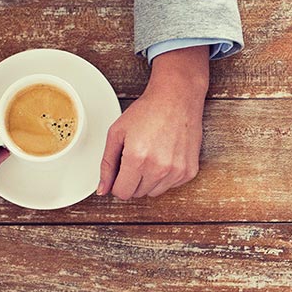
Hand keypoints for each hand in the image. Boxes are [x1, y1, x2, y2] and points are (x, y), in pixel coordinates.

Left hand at [97, 47, 206, 199]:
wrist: (177, 97)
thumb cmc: (147, 111)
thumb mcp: (117, 133)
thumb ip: (107, 164)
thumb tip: (102, 190)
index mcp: (137, 159)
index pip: (121, 192)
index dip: (117, 182)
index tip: (121, 169)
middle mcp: (158, 168)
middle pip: (137, 193)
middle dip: (133, 179)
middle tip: (137, 156)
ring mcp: (176, 171)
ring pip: (154, 192)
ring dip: (149, 179)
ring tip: (152, 155)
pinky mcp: (189, 171)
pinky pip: (171, 185)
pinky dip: (166, 175)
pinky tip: (166, 155)